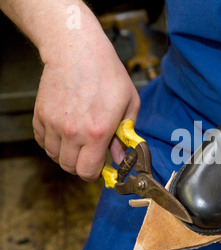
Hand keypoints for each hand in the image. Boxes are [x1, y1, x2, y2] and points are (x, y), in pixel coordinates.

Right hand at [33, 33, 139, 181]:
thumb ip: (125, 135)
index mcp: (97, 132)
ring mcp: (53, 124)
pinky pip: (42, 141)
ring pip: (54, 156)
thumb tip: (120, 157)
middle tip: (90, 155)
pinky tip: (64, 133)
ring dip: (66, 154)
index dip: (94, 175)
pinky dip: (52, 142)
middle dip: (82, 166)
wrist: (78, 51)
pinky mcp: (40, 115)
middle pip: (70, 167)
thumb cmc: (107, 74)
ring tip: (78, 142)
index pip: (88, 171)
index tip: (99, 170)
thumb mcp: (129, 104)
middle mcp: (72, 132)